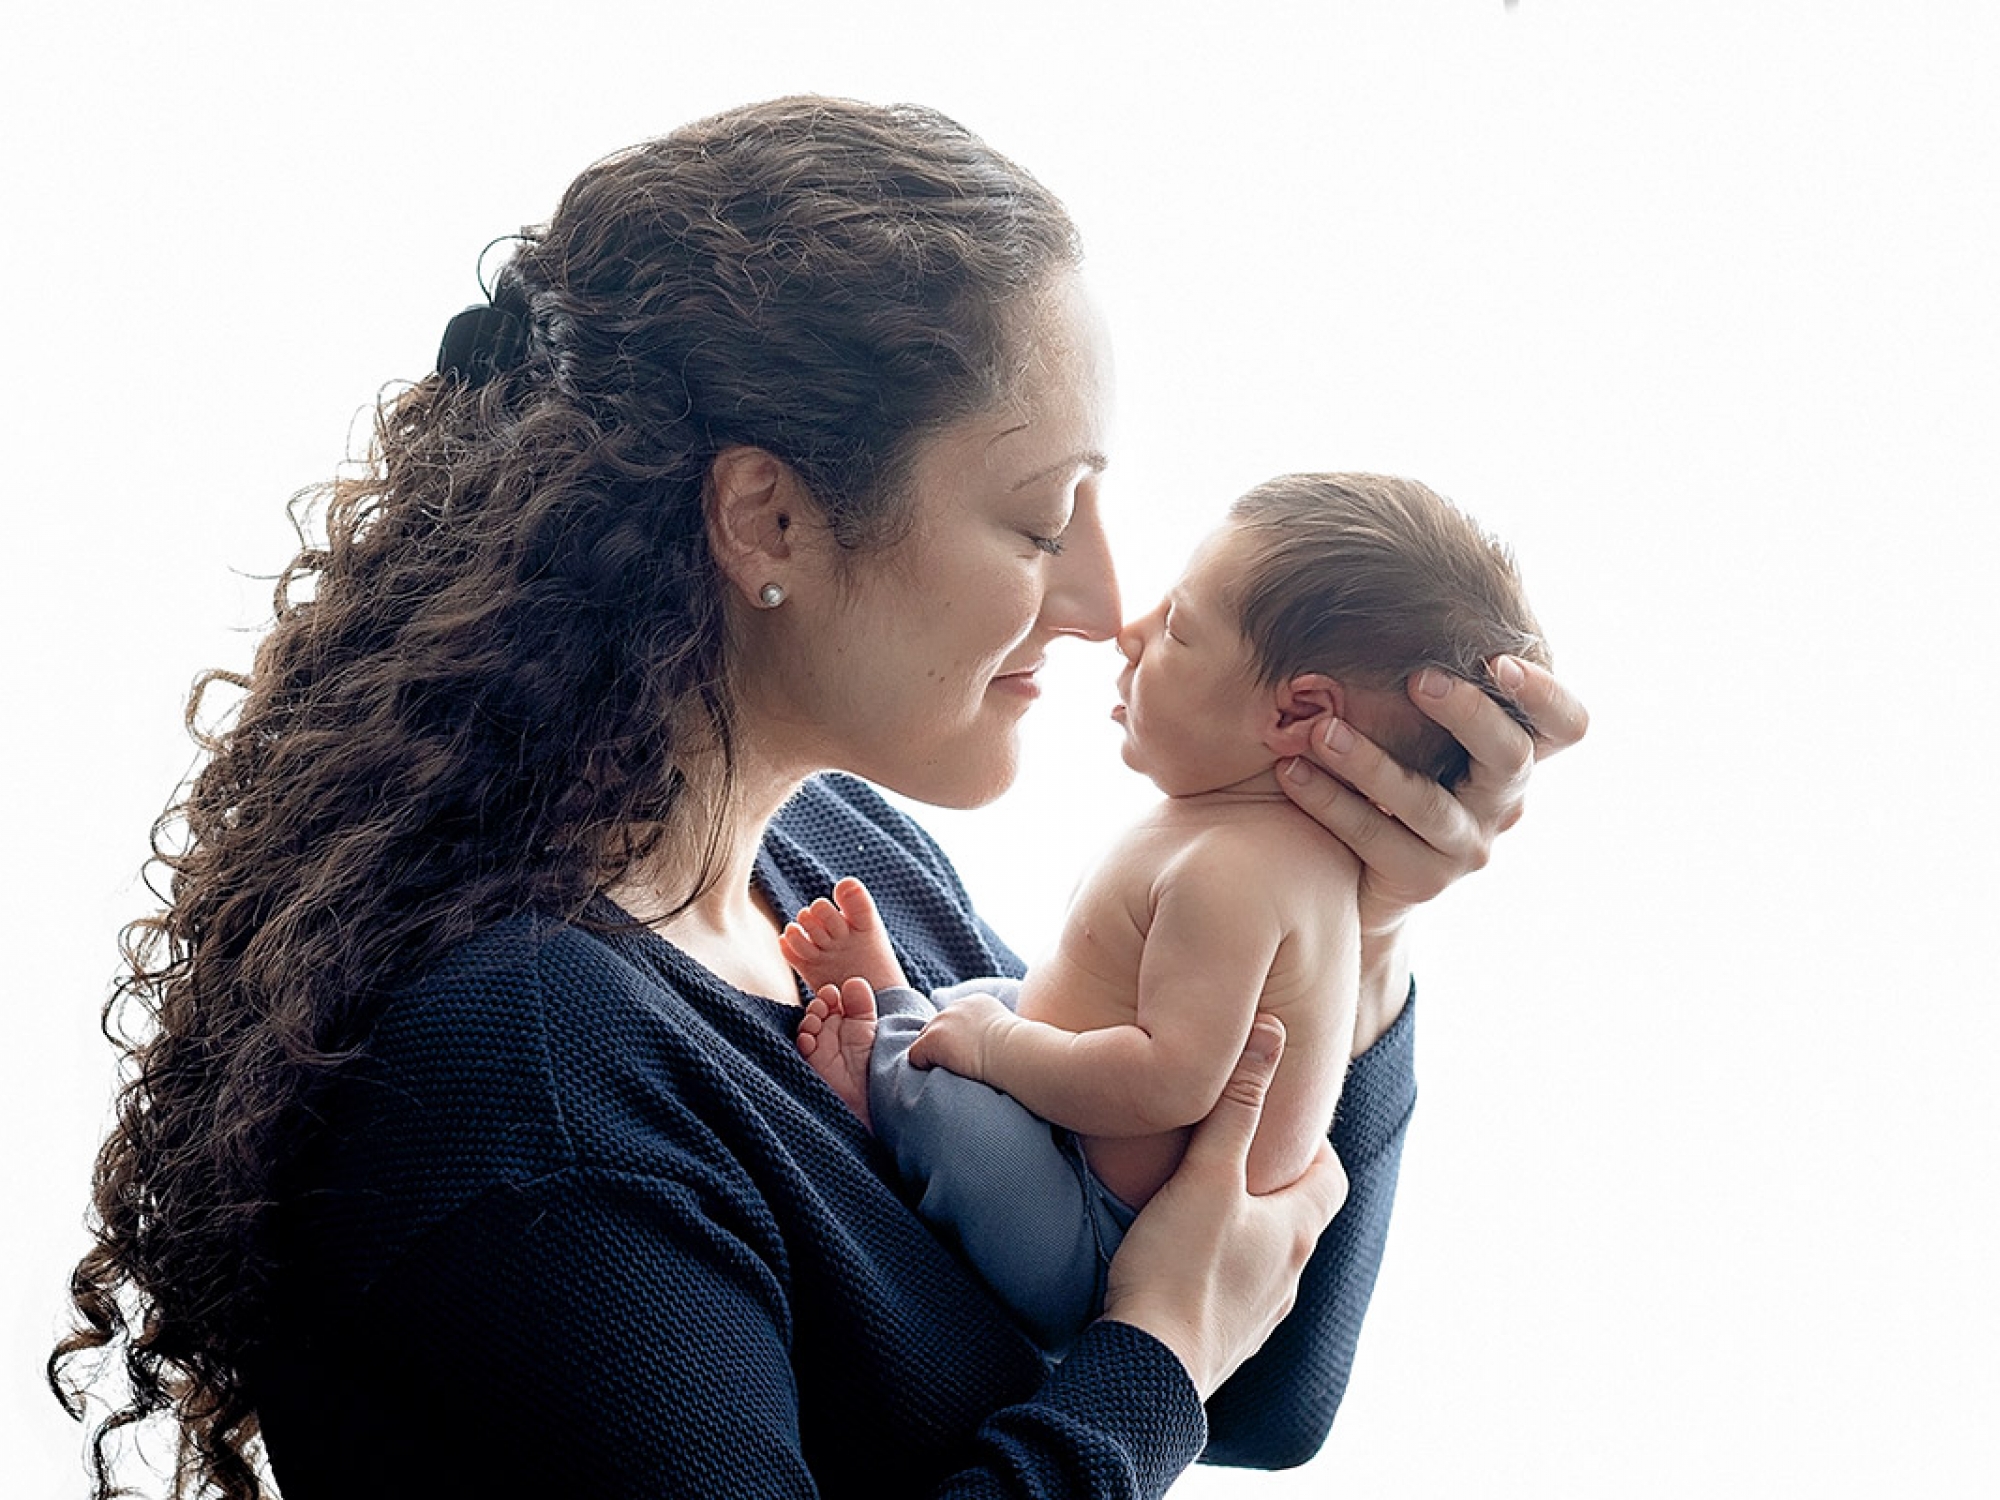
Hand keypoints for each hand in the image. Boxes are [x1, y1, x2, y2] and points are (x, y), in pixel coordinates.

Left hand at [906, 994, 1013, 1078]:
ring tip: (950, 1072)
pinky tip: (944, 1073)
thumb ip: (991, 1031)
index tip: (967, 1053)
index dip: (956, 1040)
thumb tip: (988, 1047)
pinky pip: (916, 1056)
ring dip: (934, 1057)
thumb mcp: (1007, 1032)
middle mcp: (956, 1006)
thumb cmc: (1019, 1051)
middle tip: (955, 1066)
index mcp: (976, 1002)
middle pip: (936, 1028)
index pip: (954, 1020)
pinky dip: (925, 1067)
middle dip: (942, 1046)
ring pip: (924, 1042)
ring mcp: (942, 1021)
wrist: (1014, 1053)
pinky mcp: (932, 1039)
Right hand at [1098, 1017, 1349, 1399]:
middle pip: (1297, 1216)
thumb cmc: (1179, 1271)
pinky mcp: (1225, 1343)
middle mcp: (1289, 1276)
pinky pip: (1233, 1295)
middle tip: (1227, 1155)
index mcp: (1297, 1232)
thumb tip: (1270, 1034)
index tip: (1271, 1122)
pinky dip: (1217, 1271)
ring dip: (1242, 1230)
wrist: (1148, 1374)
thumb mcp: (1208, 1176)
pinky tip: (1178, 1263)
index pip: (1329, 1175)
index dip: (1307, 1144)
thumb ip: (1235, 1106)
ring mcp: (1259, 1316)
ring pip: (1264, 1258)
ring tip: (1196, 1205)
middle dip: (1269, 1183)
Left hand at [1280, 655, 1588, 934]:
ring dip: (1370, 761)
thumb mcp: (1412, 721)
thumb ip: (1424, 671)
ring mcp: (1467, 846)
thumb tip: (1403, 572)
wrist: (1353, 872)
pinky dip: (1330, 801)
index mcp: (1510, 753)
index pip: (1565, 725)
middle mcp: (1502, 801)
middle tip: (1419, 678)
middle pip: (1511, 756)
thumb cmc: (1382, 769)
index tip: (1498, 659)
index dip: (1545, 694)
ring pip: (1427, 803)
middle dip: (1468, 713)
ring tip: (1320, 729)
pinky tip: (1291, 771)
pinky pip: (1375, 838)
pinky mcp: (1423, 880)